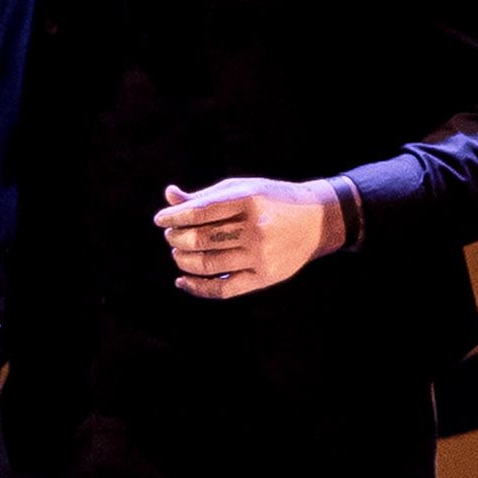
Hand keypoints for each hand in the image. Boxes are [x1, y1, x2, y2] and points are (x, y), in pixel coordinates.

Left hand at [156, 176, 337, 298]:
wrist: (317, 220)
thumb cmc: (271, 200)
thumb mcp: (242, 189)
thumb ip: (205, 197)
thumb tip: (169, 197)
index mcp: (248, 199)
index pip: (200, 211)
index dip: (174, 217)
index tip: (161, 219)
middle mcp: (256, 228)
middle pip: (200, 239)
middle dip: (176, 238)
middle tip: (171, 235)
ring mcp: (261, 255)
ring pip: (207, 264)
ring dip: (183, 259)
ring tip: (179, 252)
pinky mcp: (265, 277)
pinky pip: (223, 289)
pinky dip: (197, 287)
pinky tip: (182, 280)